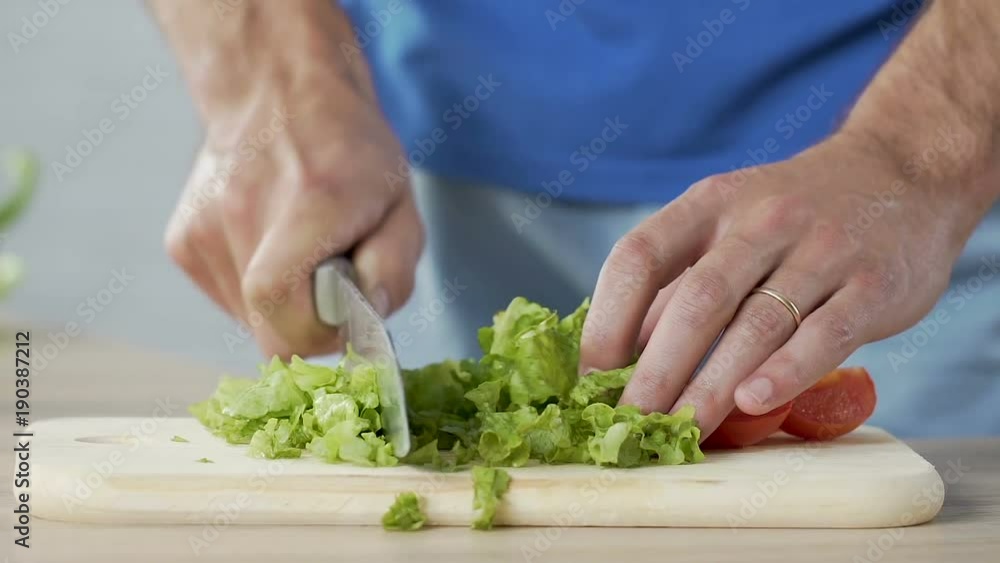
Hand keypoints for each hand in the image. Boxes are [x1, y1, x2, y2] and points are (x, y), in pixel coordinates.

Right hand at [164, 40, 421, 358]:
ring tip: (300, 253)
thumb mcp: (400, 202)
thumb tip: (367, 316)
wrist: (276, 92)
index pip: (281, 304)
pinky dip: (256, 290)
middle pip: (267, 332)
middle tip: (331, 284)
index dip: (320, 331)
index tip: (347, 311)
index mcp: (306, 204)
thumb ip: (393, 266)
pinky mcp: (183, 242)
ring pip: (248, 320)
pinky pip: (228, 299)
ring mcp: (202, 231)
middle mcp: (242, 216)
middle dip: (308, 325)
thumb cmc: (349, 150)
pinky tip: (272, 246)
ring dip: (283, 307)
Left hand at [580, 132, 979, 437]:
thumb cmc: (795, 216)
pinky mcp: (874, 283)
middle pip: (696, 300)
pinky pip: (825, 333)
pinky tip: (754, 402)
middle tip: (630, 421)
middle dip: (656, 369)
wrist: (903, 172)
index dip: (607, 320)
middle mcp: (761, 218)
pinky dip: (786, 371)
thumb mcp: (727, 224)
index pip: (639, 255)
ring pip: (756, 323)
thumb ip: (677, 283)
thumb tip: (616, 356)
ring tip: (682, 430)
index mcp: (709, 203)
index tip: (591, 375)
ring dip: (712, 384)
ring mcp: (822, 247)